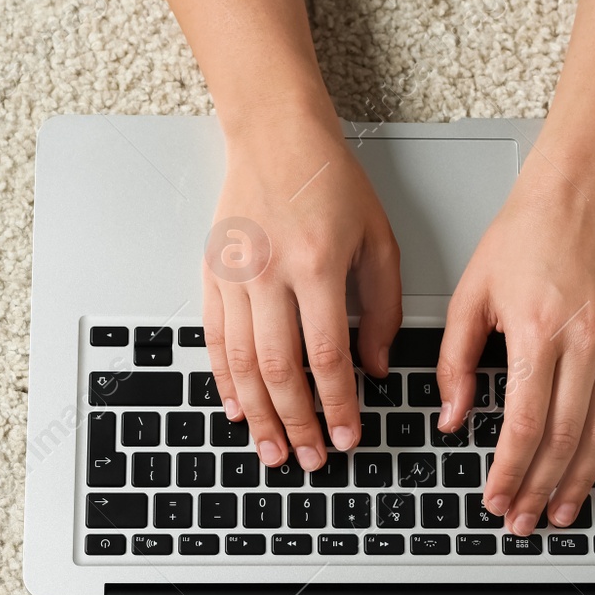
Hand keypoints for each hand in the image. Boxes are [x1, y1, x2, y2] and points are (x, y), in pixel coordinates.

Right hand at [204, 116, 401, 469]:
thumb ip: (382, 308)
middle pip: (280, 371)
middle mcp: (268, 275)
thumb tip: (374, 367)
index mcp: (316, 266)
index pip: (326, 356)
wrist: (275, 135)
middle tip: (313, 459)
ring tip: (275, 450)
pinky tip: (239, 411)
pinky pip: (214, 342)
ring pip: (242, 365)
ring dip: (260, 416)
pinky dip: (226, 383)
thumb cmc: (330, 181)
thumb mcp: (378, 240)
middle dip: (298, 424)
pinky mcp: (211, 276)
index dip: (338, 405)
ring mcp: (234, 277)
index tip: (348, 436)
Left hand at [437, 167, 594, 534]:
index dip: (510, 472)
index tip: (495, 497)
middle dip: (541, 488)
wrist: (578, 198)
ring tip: (560, 510)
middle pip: (564, 439)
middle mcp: (584, 344)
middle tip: (523, 519)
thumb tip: (452, 418)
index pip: (525, 425)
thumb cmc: (523, 239)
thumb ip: (455, 363)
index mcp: (536, 333)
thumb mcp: (470, 297)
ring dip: (580, 480)